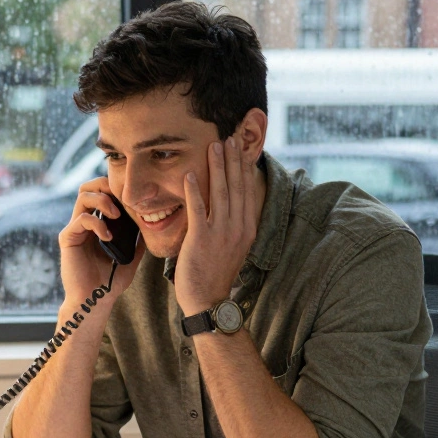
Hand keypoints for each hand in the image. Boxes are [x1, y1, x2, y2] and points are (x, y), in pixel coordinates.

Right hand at [57, 176, 143, 309]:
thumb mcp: (131, 256)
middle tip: (122, 197)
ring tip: (117, 215)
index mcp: (96, 224)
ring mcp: (74, 229)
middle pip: (88, 187)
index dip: (115, 189)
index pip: (102, 193)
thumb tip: (151, 226)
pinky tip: (108, 237)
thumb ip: (137, 240)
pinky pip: (81, 219)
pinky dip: (98, 223)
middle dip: (105, 185)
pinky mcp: (68, 238)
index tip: (132, 198)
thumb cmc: (111, 282)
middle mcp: (83, 223)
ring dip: (103, 200)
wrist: (95, 300)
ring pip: (83, 196)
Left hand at [175, 135, 258, 316]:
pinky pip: (198, 209)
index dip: (243, 168)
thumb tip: (229, 206)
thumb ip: (232, 225)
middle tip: (229, 137)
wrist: (208, 300)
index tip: (240, 149)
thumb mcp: (231, 246)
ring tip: (214, 147)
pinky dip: (195, 190)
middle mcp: (238, 228)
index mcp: (246, 228)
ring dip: (217, 168)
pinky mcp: (201, 239)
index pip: (247, 191)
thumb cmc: (215, 273)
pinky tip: (191, 174)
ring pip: (221, 193)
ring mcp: (221, 233)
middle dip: (233, 160)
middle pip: (237, 187)